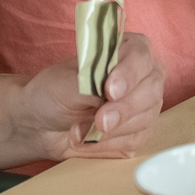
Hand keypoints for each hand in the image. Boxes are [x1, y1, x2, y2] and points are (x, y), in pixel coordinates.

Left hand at [10, 31, 165, 159]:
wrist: (42, 124)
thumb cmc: (55, 93)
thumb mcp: (64, 83)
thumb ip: (89, 85)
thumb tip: (107, 97)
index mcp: (125, 50)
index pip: (139, 56)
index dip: (128, 74)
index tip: (110, 91)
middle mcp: (142, 75)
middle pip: (151, 90)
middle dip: (124, 108)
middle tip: (100, 121)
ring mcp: (144, 105)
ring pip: (144, 119)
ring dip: (110, 131)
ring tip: (77, 131)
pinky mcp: (138, 132)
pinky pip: (133, 141)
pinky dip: (107, 144)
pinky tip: (87, 141)